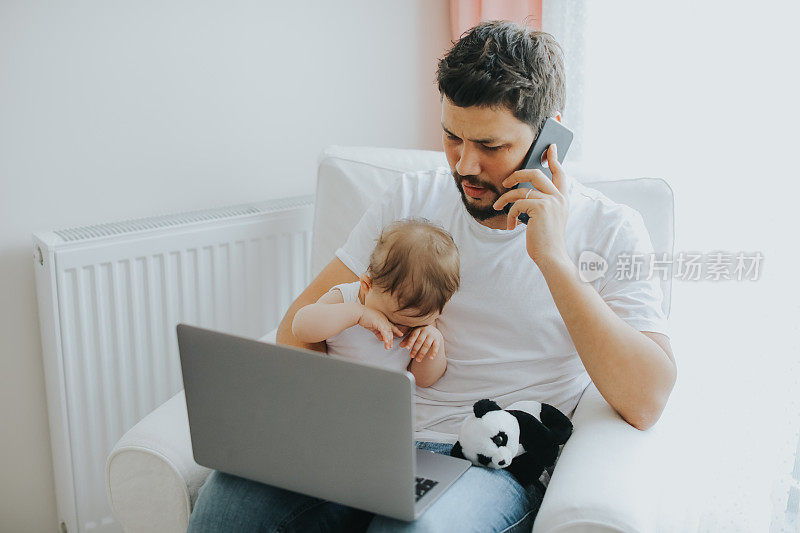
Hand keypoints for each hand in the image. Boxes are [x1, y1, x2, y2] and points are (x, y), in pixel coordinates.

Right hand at [357, 306, 403, 348]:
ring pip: (388, 332)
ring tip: (388, 347)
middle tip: (390, 345)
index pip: (391, 326)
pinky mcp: (379, 323)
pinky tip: (386, 342)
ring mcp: (382, 321)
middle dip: (391, 339)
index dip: (396, 331)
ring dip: (388, 340)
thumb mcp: (372, 326)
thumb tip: (381, 339)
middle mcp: (384, 319)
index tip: (401, 334)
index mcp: (383, 319)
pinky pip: (384, 332)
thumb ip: (377, 332)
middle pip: (390, 330)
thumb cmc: (364, 318)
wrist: (358, 313)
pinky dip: (385, 338)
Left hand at [400, 325, 443, 361]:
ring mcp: (432, 335)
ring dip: (422, 353)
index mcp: (419, 329)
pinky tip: (430, 358)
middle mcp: (426, 331)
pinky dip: (433, 353)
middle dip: (415, 349)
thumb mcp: (414, 334)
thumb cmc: (421, 334)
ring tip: (418, 360)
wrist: (434, 330)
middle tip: (411, 356)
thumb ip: (407, 340)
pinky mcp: (437, 339)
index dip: (410, 342)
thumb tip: (400, 345)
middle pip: (420, 341)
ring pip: (427, 345)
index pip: (413, 336)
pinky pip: (436, 346)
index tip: (406, 348)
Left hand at [492, 144, 570, 264]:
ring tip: (497, 207)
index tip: (549, 147)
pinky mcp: (540, 208)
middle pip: (535, 174)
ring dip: (505, 199)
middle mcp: (559, 197)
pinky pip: (517, 204)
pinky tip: (512, 225)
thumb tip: (521, 194)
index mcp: (562, 198)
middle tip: (506, 181)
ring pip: (521, 190)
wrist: (551, 256)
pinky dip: (510, 214)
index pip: (560, 173)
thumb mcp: (547, 219)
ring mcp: (550, 201)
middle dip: (517, 175)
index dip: (554, 158)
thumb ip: (541, 204)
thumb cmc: (546, 240)